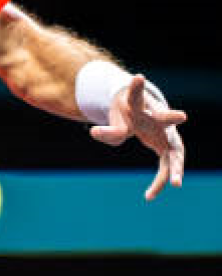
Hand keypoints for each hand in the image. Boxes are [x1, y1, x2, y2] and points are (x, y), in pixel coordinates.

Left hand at [89, 74, 188, 200]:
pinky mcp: (167, 149)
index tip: (138, 78)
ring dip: (175, 168)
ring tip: (175, 184)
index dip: (139, 91)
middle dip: (171, 117)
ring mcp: (167, 136)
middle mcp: (161, 122)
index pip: (144, 101)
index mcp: (147, 109)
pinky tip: (148, 197)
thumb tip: (94, 132)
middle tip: (181, 116)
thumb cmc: (127, 111)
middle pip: (167, 120)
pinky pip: (165, 167)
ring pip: (174, 152)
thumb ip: (108, 128)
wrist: (138, 109)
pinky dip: (159, 181)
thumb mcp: (116, 116)